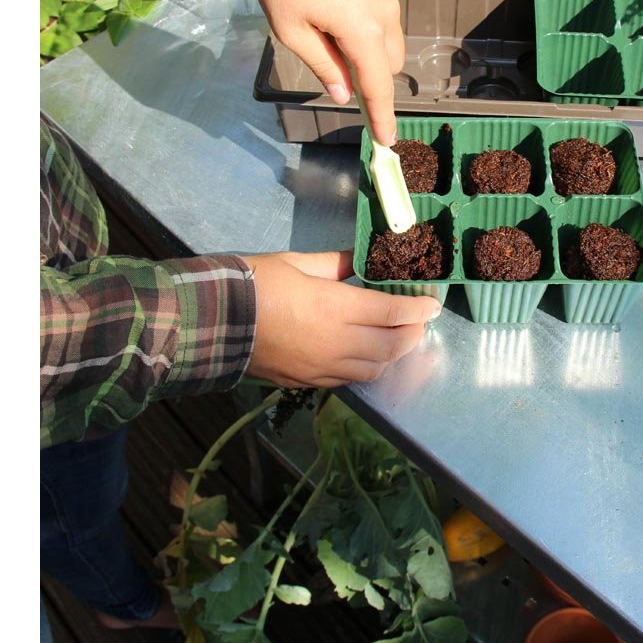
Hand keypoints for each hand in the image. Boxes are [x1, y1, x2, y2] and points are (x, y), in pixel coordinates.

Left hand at [113, 0, 404, 145]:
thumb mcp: (292, 31)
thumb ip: (324, 66)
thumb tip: (345, 93)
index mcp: (363, 30)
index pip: (379, 86)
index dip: (381, 117)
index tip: (386, 142)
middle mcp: (384, 10)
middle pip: (389, 64)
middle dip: (371, 77)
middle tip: (334, 72)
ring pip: (388, 37)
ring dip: (368, 49)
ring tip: (323, 30)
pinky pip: (381, 11)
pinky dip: (366, 24)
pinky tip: (330, 4)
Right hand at [244, 250, 439, 388]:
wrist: (210, 322)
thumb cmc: (254, 283)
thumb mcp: (297, 262)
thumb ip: (335, 264)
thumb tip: (360, 260)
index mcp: (335, 308)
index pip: (392, 313)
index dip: (417, 310)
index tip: (432, 305)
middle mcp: (336, 343)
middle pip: (390, 347)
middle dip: (411, 335)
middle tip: (418, 322)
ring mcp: (321, 368)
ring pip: (373, 370)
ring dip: (392, 356)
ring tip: (397, 339)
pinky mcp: (306, 382)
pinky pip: (348, 380)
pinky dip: (366, 369)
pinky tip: (366, 356)